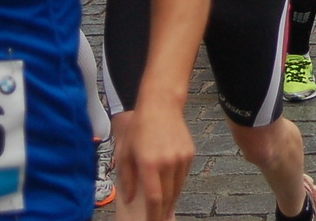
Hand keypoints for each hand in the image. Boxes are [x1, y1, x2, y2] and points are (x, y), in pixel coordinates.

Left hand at [111, 104, 193, 220]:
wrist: (161, 105)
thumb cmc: (139, 128)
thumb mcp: (125, 152)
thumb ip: (127, 178)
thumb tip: (130, 199)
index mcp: (149, 163)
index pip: (154, 198)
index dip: (153, 215)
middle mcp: (168, 162)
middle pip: (167, 197)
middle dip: (162, 213)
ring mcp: (181, 158)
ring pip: (177, 189)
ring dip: (170, 201)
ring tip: (163, 210)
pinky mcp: (189, 154)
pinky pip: (182, 177)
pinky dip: (176, 186)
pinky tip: (169, 189)